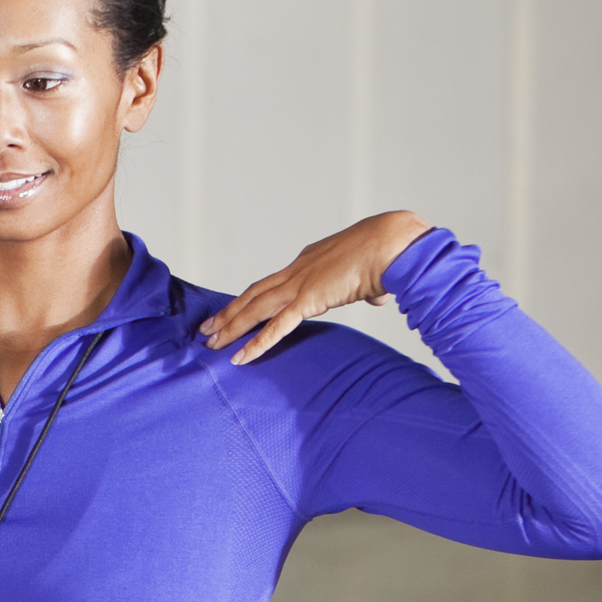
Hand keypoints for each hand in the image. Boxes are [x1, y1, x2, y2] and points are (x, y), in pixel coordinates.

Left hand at [195, 211, 436, 364]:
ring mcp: (300, 283)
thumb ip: (369, 288)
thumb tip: (379, 296)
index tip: (238, 311)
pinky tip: (241, 357)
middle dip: (230, 312)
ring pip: (255, 309)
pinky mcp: (308, 299)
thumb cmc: (391, 254)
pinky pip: (277, 327)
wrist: (394, 243)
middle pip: (254, 294)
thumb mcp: (374, 273)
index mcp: (311, 260)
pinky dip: (257, 343)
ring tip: (211, 343)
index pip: (274, 282)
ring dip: (231, 327)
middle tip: (207, 328)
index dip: (253, 298)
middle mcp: (298, 269)